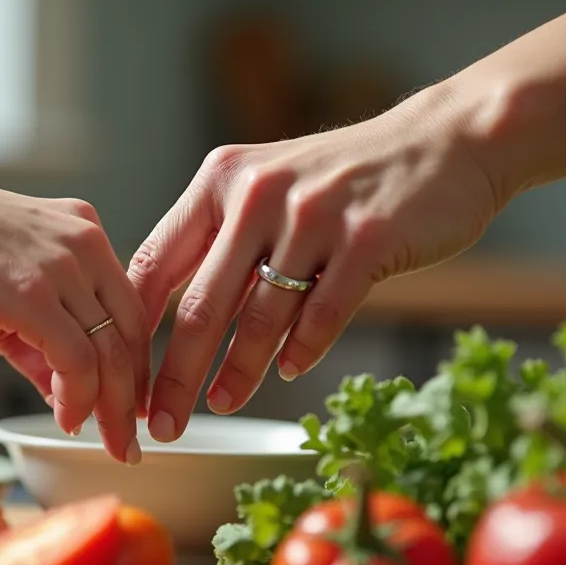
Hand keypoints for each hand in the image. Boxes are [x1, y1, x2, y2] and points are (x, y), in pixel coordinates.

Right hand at [0, 167, 148, 463]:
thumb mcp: (5, 286)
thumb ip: (39, 339)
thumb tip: (63, 391)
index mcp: (83, 233)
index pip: (130, 309)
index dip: (135, 364)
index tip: (130, 405)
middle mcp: (84, 244)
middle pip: (131, 333)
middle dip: (132, 396)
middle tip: (128, 441)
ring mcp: (61, 266)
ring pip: (111, 351)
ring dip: (111, 408)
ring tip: (106, 443)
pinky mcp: (32, 293)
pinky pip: (76, 359)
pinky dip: (78, 399)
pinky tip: (66, 419)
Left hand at [128, 87, 502, 441]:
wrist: (443, 142)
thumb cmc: (345, 179)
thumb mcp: (268, 187)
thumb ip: (222, 241)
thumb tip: (169, 321)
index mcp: (220, 181)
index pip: (155, 266)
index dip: (133, 330)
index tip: (122, 379)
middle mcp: (259, 194)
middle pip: (202, 304)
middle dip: (176, 375)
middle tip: (162, 422)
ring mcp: (313, 215)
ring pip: (261, 316)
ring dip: (238, 372)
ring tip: (220, 406)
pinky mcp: (367, 238)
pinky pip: (324, 311)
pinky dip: (304, 349)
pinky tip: (291, 373)